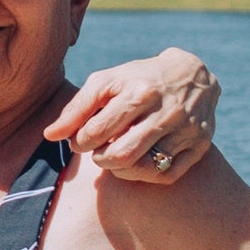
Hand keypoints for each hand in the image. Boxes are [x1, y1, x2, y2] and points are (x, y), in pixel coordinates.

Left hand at [47, 47, 218, 181]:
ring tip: (114, 154)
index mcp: (140, 92)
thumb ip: (76, 108)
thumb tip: (50, 136)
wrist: (193, 75)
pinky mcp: (200, 145)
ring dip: (119, 168)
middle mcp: (167, 112)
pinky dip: (143, 174)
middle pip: (119, 155)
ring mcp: (187, 130)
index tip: (81, 139)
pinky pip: (165, 175)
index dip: (80, 141)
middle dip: (99, 158)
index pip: (95, 132)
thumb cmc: (137, 80)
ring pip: (142, 168)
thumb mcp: (106, 83)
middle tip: (98, 150)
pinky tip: (136, 161)